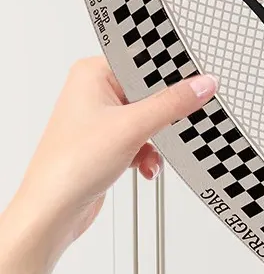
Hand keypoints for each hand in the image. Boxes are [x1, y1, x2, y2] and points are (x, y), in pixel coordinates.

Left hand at [8, 57, 216, 256]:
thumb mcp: (132, 127)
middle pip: (149, 93)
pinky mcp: (108, 144)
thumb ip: (172, 104)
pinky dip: (148, 154)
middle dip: (164, 116)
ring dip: (156, 140)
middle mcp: (94, 94)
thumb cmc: (68, 165)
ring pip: (149, 120)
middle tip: (174, 123)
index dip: (171, 75)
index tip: (194, 85)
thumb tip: (201, 85)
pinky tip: (144, 167)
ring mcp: (101, 121)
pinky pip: (142, 140)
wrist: (52, 211)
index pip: (143, 62)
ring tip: (150, 152)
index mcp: (92, 74)